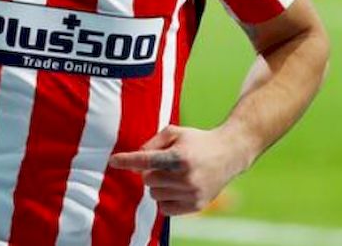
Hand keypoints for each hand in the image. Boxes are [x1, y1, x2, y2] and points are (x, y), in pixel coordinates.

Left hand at [108, 125, 251, 215]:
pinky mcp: (196, 205)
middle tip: (163, 165)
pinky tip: (175, 188)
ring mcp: (192, 193)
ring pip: (154, 195)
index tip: (112, 161)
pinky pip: (165, 209)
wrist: (229, 153)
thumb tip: (134, 162)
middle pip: (148, 180)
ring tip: (172, 176)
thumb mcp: (174, 132)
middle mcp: (186, 176)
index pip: (146, 160)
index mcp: (179, 156)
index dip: (127, 160)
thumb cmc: (196, 141)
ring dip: (157, 186)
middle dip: (149, 173)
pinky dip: (164, 200)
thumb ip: (151, 143)